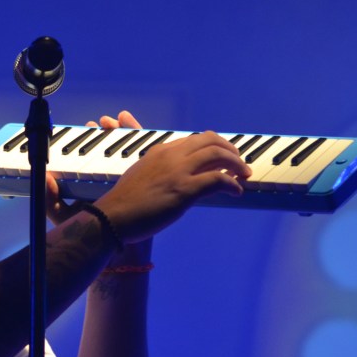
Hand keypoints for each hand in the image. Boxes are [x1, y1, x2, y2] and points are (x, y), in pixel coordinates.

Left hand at [45, 110, 141, 224]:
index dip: (92, 139)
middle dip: (108, 132)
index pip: (94, 155)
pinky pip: (148, 159)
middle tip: (104, 122)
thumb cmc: (93, 234)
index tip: (90, 126)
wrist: (119, 250)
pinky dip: (143, 142)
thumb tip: (46, 178)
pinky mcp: (149, 185)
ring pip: (129, 151)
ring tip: (116, 121)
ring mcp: (131, 182)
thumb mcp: (65, 218)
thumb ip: (51, 202)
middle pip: (112, 148)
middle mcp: (112, 180)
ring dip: (124, 133)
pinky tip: (138, 131)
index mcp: (94, 183)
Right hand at [95, 130, 251, 242]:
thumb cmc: (125, 202)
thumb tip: (177, 177)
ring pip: (218, 156)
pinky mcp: (185, 190)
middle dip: (230, 150)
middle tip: (239, 163)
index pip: (195, 139)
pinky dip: (232, 184)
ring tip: (243, 175)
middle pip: (211, 141)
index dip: (214, 146)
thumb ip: (161, 170)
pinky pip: (217, 180)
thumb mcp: (142, 175)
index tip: (223, 156)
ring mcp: (179, 172)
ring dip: (236, 164)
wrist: (113, 216)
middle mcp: (172, 156)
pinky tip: (236, 191)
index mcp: (161, 150)